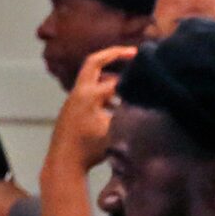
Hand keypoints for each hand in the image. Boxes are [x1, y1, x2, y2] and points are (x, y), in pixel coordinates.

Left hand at [52, 44, 132, 170]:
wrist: (64, 163)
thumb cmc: (89, 149)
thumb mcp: (114, 130)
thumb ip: (127, 112)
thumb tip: (142, 100)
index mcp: (89, 95)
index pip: (116, 78)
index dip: (134, 76)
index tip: (150, 72)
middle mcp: (79, 92)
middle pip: (95, 62)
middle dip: (114, 55)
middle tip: (133, 52)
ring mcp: (73, 100)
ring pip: (93, 79)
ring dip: (110, 77)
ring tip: (130, 83)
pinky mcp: (72, 108)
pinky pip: (90, 92)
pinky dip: (104, 92)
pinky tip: (118, 105)